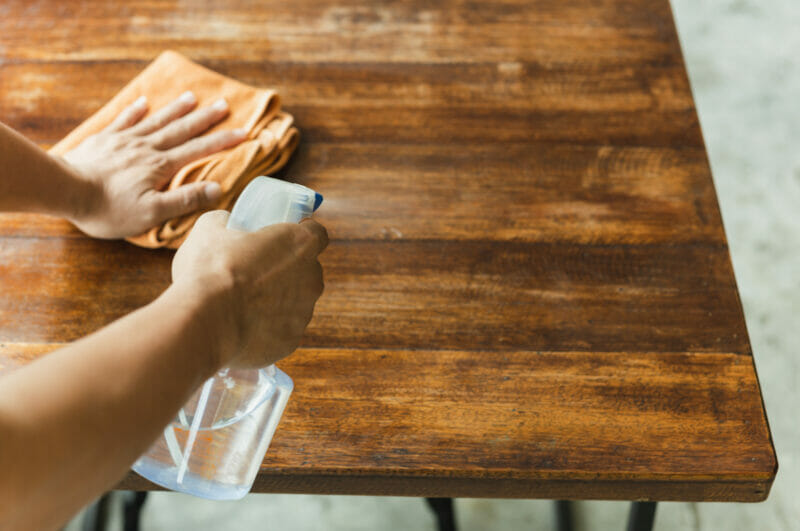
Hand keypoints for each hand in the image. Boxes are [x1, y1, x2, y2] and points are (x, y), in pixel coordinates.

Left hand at [60, 91, 245, 238]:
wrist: (65, 190)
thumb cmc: (109, 208)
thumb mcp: (152, 213)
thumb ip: (186, 199)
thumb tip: (218, 188)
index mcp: (161, 165)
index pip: (199, 150)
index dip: (223, 141)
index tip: (244, 132)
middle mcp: (147, 147)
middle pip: (181, 129)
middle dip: (205, 118)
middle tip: (224, 104)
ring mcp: (125, 140)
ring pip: (157, 120)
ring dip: (176, 109)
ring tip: (192, 97)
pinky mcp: (104, 140)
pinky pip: (125, 120)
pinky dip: (136, 110)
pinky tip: (145, 102)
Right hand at [171, 211, 327, 368]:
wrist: (203, 322)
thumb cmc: (209, 270)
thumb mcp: (210, 228)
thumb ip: (228, 222)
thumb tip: (228, 225)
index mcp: (301, 244)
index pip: (316, 233)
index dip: (300, 233)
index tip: (282, 238)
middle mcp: (312, 278)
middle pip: (306, 270)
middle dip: (284, 270)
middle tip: (252, 272)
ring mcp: (303, 313)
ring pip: (294, 303)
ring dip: (274, 301)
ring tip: (239, 304)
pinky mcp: (290, 341)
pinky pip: (280, 330)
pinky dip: (265, 328)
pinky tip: (239, 326)